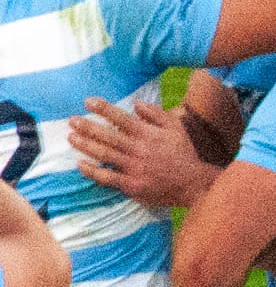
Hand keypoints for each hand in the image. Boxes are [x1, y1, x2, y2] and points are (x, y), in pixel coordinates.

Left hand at [69, 98, 217, 206]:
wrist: (193, 183)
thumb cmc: (183, 153)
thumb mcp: (175, 127)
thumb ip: (155, 113)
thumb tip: (136, 104)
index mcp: (147, 133)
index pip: (120, 117)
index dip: (103, 108)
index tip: (87, 102)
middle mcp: (138, 149)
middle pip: (107, 135)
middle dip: (87, 126)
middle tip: (72, 120)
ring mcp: (134, 168)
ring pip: (104, 154)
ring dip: (85, 145)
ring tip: (71, 137)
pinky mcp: (132, 185)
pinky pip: (108, 177)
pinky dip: (93, 171)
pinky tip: (81, 164)